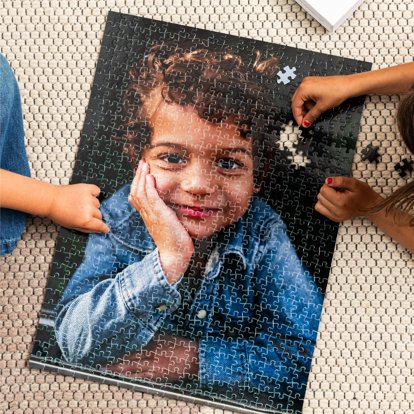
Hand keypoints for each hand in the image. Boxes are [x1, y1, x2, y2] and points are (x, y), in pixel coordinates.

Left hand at [48, 183, 108, 232]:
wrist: (50, 200)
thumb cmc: (60, 215)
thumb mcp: (72, 226)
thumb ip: (87, 229)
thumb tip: (100, 229)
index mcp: (85, 221)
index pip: (101, 225)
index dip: (103, 227)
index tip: (105, 228)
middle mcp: (89, 210)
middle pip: (99, 214)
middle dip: (94, 216)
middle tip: (84, 213)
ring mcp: (88, 198)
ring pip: (97, 203)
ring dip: (92, 205)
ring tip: (81, 203)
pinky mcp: (87, 188)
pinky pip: (96, 191)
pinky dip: (94, 193)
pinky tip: (87, 195)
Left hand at [104, 334, 198, 381]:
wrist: (194, 359)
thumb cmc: (182, 346)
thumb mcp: (167, 338)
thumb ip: (153, 338)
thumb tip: (142, 334)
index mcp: (152, 351)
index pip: (132, 354)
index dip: (119, 356)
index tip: (108, 357)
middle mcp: (151, 362)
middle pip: (130, 364)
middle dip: (116, 367)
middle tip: (103, 368)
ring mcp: (155, 371)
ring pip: (135, 372)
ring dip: (123, 372)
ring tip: (112, 372)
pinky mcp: (160, 376)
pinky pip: (144, 377)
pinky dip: (135, 376)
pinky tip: (129, 377)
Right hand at [128, 160, 193, 282]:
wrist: (174, 256)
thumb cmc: (175, 243)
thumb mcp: (168, 226)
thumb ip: (166, 217)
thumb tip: (172, 210)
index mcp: (147, 217)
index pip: (137, 197)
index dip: (138, 183)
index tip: (142, 173)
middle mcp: (146, 215)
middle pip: (135, 192)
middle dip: (138, 176)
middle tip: (142, 163)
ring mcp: (151, 215)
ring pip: (140, 192)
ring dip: (141, 176)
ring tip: (144, 165)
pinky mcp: (160, 215)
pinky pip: (151, 197)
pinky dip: (149, 186)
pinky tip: (150, 177)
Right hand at [291, 76, 350, 126]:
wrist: (348, 85)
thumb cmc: (337, 92)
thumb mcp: (321, 107)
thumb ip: (311, 116)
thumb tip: (305, 123)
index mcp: (304, 88)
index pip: (295, 105)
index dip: (298, 116)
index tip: (301, 123)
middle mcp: (304, 83)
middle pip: (296, 101)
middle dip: (301, 112)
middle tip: (306, 120)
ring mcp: (309, 82)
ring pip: (301, 98)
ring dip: (306, 107)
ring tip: (314, 112)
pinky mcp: (313, 83)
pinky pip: (306, 94)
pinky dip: (309, 101)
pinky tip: (315, 106)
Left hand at [315, 177, 382, 221]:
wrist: (371, 206)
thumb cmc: (364, 194)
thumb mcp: (354, 183)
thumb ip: (340, 181)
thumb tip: (327, 181)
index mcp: (341, 202)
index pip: (323, 190)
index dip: (329, 185)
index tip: (337, 186)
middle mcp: (337, 211)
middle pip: (320, 197)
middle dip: (327, 191)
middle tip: (339, 191)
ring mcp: (335, 217)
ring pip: (318, 204)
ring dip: (325, 198)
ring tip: (336, 197)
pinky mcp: (335, 219)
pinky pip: (321, 210)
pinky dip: (325, 205)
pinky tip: (334, 202)